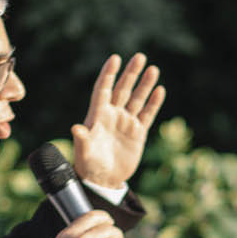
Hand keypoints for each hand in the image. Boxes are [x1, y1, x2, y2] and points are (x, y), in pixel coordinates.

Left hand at [71, 53, 164, 191]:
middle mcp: (113, 115)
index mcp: (98, 115)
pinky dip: (153, 103)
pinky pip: (147, 115)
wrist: (103, 180)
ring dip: (145, 84)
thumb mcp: (83, 152)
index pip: (103, 88)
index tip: (115, 58)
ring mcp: (126, 123)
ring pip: (137, 99)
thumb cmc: (88, 165)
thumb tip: (76, 128)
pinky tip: (160, 91)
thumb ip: (82, 139)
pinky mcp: (137, 133)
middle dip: (131, 73)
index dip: (109, 74)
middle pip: (122, 89)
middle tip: (140, 57)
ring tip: (154, 69)